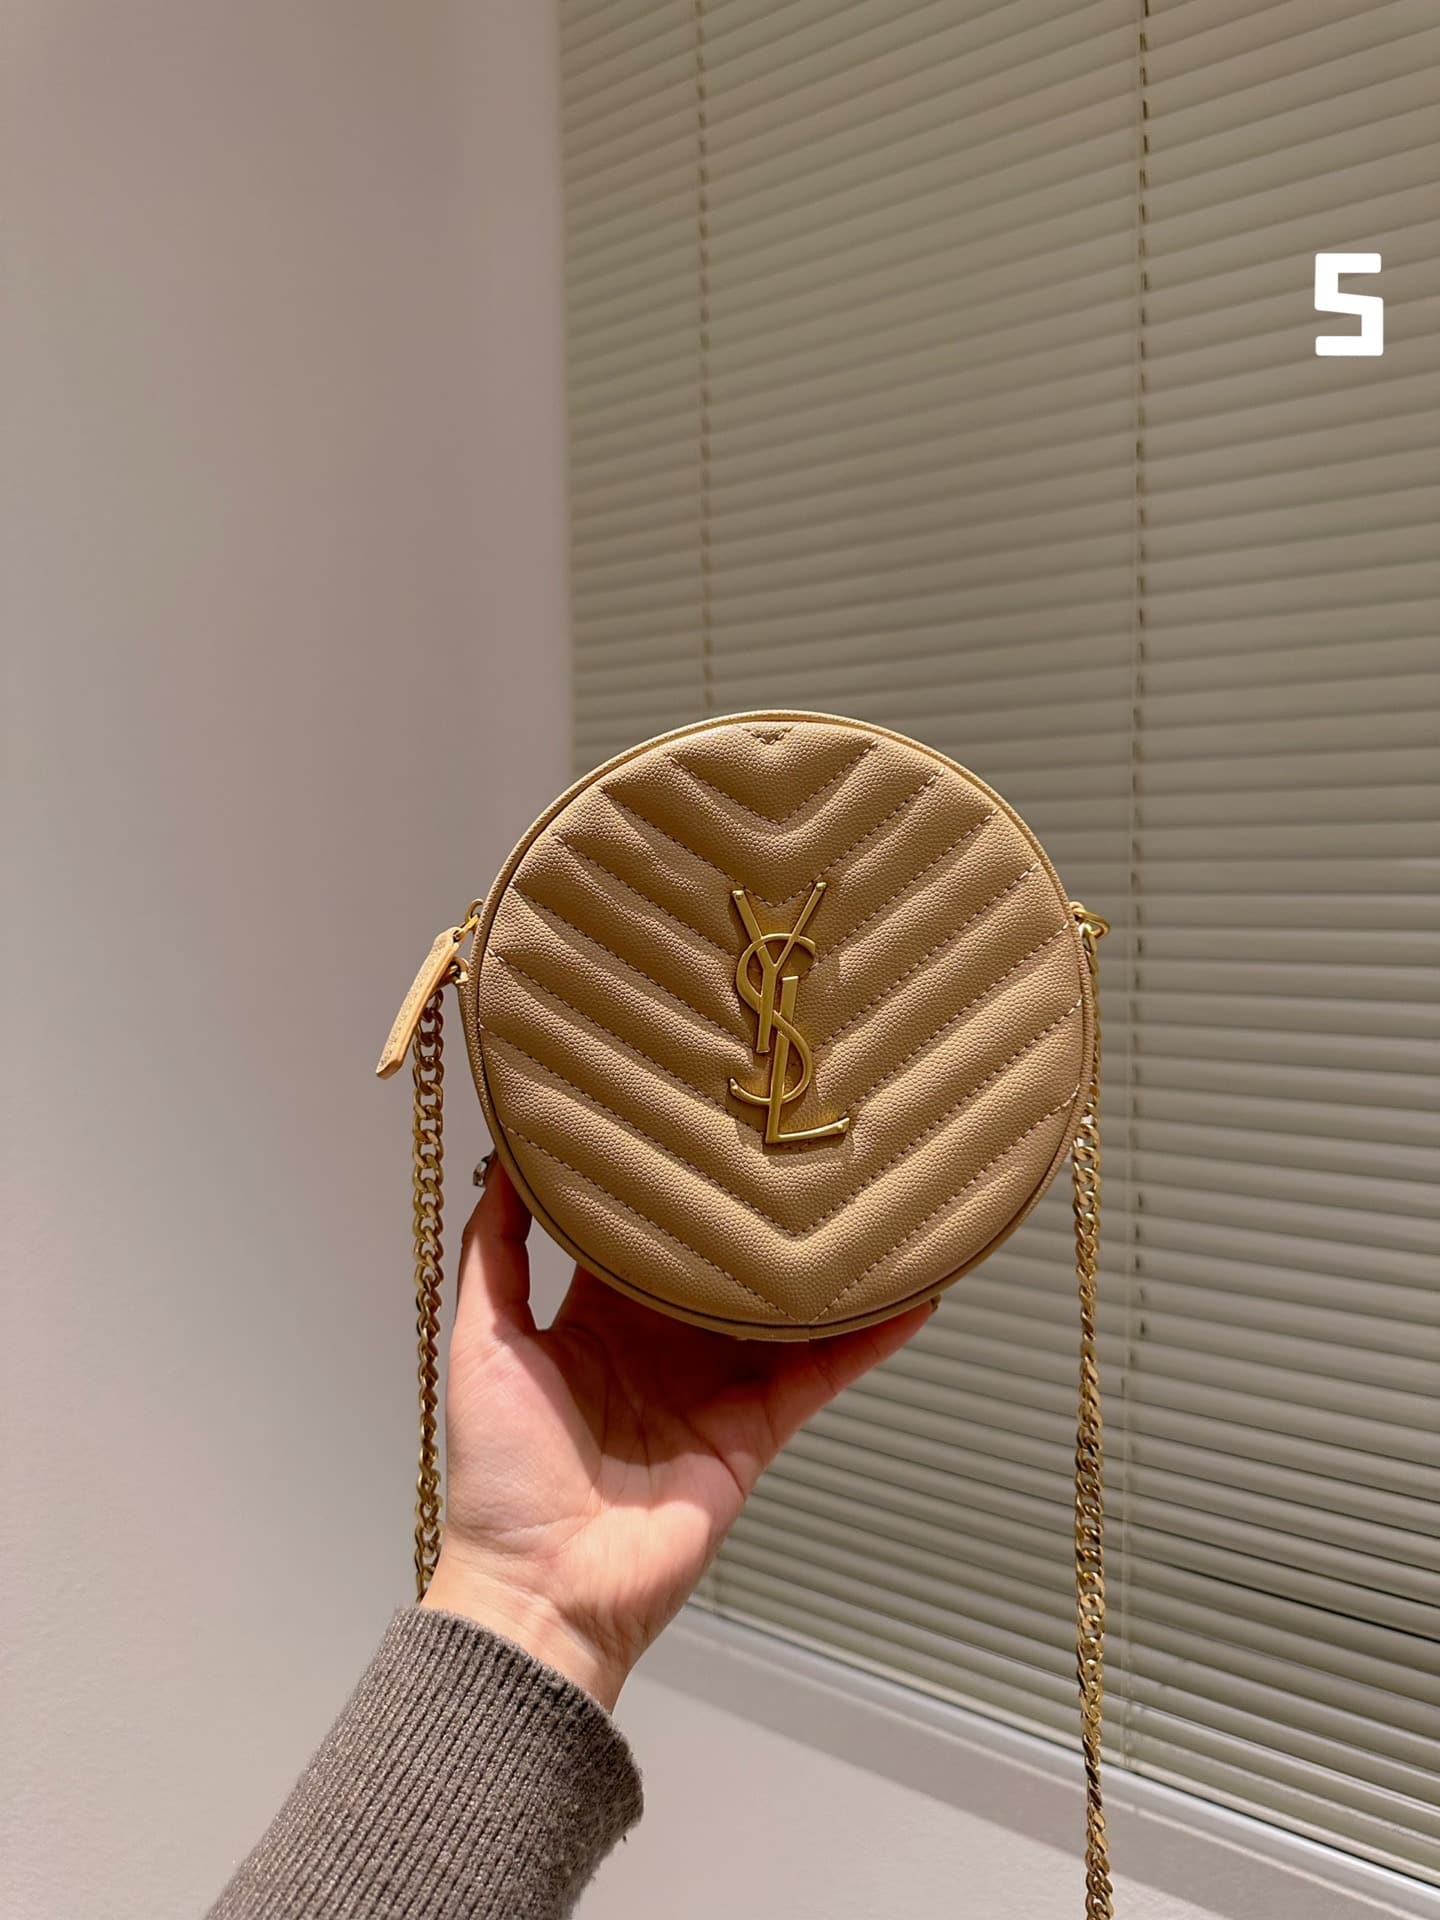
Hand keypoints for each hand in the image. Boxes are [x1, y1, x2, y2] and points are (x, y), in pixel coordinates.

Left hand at [419, 1158, 935, 1708]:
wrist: (543, 1590)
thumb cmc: (500, 1476)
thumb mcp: (482, 1343)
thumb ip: (496, 1252)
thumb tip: (502, 1157)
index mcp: (596, 1318)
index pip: (640, 1231)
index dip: (666, 1181)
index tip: (696, 1118)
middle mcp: (662, 1344)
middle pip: (720, 1264)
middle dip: (753, 1212)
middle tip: (794, 1140)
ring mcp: (715, 1387)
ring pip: (782, 1311)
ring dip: (824, 1266)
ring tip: (866, 1199)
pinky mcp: (756, 1431)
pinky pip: (821, 1376)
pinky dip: (866, 1340)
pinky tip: (907, 1295)